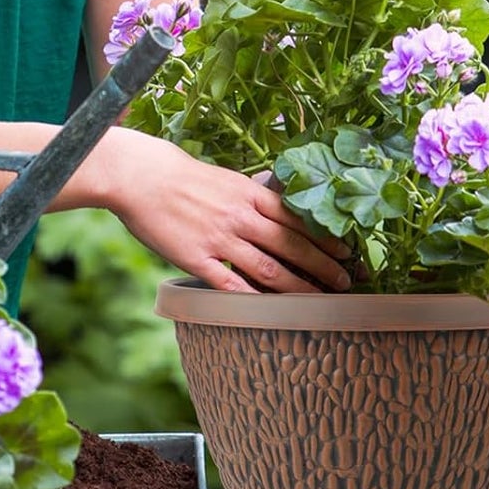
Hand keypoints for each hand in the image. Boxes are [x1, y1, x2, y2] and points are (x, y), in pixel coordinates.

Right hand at [98, 130, 351, 293]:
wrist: (141, 176)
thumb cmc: (181, 176)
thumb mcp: (225, 178)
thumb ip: (250, 196)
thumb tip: (277, 208)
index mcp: (249, 193)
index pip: (297, 218)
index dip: (325, 237)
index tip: (347, 251)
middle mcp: (240, 216)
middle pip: (291, 245)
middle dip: (323, 266)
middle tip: (345, 282)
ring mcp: (219, 239)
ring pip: (269, 268)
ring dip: (299, 287)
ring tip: (321, 300)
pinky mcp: (197, 259)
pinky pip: (231, 285)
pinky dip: (254, 300)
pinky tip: (273, 312)